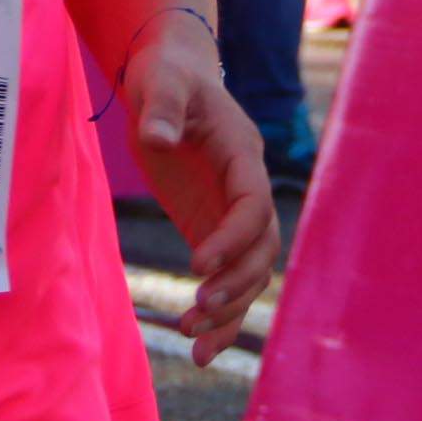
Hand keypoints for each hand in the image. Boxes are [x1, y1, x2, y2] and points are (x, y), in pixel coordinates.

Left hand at [121, 16, 277, 365]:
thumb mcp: (161, 81)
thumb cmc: (166, 73)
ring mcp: (231, 211)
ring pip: (249, 272)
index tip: (198, 264)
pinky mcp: (210, 226)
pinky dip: (218, 315)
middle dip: (235, 283)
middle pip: (261, 248)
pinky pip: (225, 277)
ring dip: (228, 310)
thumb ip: (163, 108)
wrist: (169, 72)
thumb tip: (160, 139)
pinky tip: (197, 348)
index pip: (253, 204)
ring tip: (191, 343)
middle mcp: (246, 188)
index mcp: (242, 153)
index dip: (233, 237)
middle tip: (195, 309)